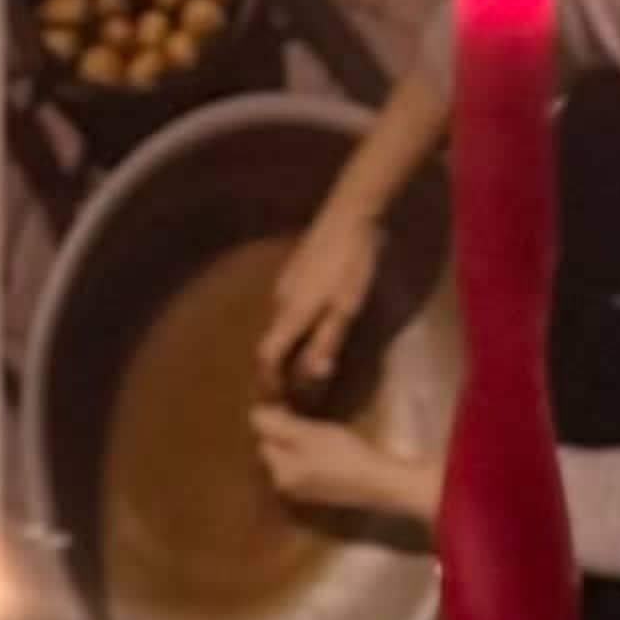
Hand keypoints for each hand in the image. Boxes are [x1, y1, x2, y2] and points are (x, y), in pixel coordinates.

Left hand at [250, 406, 438, 534]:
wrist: (381, 484)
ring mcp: (300, 492)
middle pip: (273, 448)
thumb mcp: (307, 433)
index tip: (294, 409)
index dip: (276, 418)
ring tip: (318, 434)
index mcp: (278, 471)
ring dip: (297, 444)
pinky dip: (310, 457)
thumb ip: (276, 424)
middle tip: (308, 421)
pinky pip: (303, 468)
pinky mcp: (318, 493)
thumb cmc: (344, 455)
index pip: (262, 434)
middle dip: (284, 433)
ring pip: (288, 457)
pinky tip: (329, 452)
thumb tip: (253, 415)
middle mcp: (283, 486)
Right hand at [255, 206, 381, 392]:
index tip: (276, 403)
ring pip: (279, 328)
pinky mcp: (294, 275)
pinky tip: (309, 336)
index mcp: (291, 314)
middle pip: (271, 345)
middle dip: (277, 372)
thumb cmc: (351, 264)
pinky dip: (292, 332)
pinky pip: (287, 313)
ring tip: (301, 371)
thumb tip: (312, 376)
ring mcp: (285, 286)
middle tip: (291, 394)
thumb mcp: (346, 308)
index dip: (269, 383)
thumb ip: (328, 342)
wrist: (348, 216)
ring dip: (286, 352)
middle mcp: (280, 301)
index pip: (267, 357)